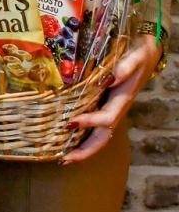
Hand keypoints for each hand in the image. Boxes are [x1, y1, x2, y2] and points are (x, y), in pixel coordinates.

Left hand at [64, 34, 159, 162]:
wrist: (149, 51)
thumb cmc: (140, 53)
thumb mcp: (136, 56)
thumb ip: (126, 67)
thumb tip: (111, 77)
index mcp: (123, 98)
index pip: (107, 117)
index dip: (91, 122)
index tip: (71, 122)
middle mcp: (116, 107)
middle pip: (104, 136)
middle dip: (87, 150)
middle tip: (65, 160)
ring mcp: (111, 107)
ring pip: (99, 134)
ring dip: (82, 147)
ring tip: (62, 157)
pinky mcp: (105, 103)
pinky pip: (94, 124)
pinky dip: (82, 134)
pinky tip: (65, 138)